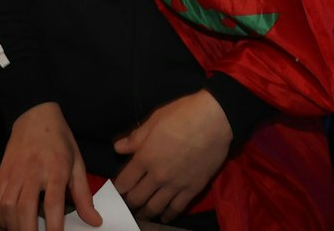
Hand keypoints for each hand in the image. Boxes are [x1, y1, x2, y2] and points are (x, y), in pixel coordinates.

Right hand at [0, 103, 100, 230]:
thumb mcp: (77, 164)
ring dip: (15, 227)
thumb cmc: (59, 141)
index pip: (53, 204)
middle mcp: (32, 172)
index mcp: (55, 169)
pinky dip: (2, 218)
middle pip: (25, 209)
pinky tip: (11, 224)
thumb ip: (84, 196)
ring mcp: (14, 173)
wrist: (35, 115)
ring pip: (8, 207)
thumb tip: (94, 221)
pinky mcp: (1, 174)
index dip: (54, 227)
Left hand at [112, 90, 230, 221]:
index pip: (124, 182)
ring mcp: (175, 185)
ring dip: (145, 213)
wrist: (215, 120)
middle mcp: (157, 176)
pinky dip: (168, 216)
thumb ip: (135, 138)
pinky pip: (177, 208)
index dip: (118, 188)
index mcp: (145, 157)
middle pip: (136, 198)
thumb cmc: (183, 114)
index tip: (117, 190)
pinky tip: (163, 218)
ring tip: (141, 214)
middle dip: (129, 203)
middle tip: (127, 204)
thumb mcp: (154, 120)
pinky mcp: (193, 189)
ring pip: (154, 208)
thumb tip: (118, 148)